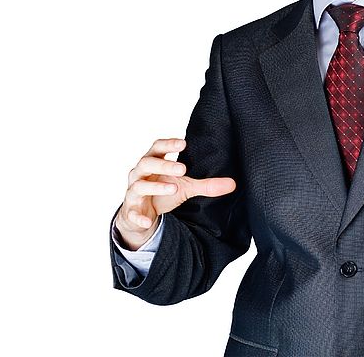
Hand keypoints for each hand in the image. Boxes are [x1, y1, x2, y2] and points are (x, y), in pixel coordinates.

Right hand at [114, 138, 235, 249]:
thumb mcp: (185, 187)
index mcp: (153, 163)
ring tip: (174, 188)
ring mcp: (134, 192)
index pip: (157, 148)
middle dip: (164, 165)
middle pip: (146, 163)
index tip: (183, 143)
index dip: (168, 144)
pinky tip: (148, 221)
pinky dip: (139, 217)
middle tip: (183, 169)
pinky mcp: (131, 211)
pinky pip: (132, 213)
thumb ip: (206, 185)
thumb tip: (233, 184)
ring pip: (139, 186)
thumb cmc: (162, 192)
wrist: (141, 214)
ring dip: (155, 187)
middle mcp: (140, 175)